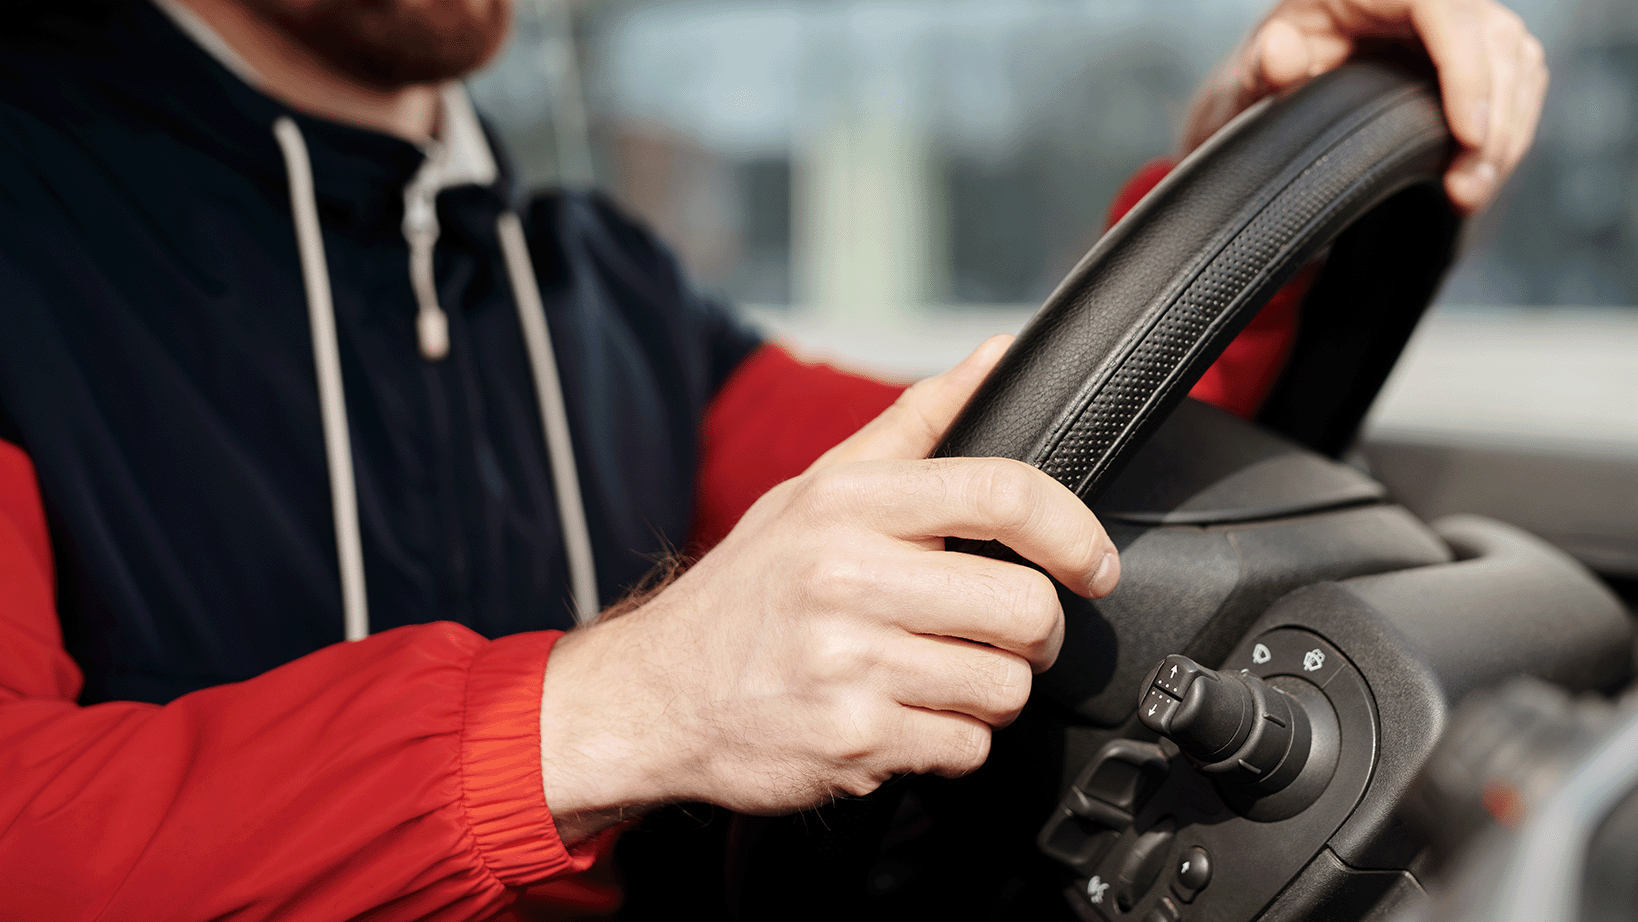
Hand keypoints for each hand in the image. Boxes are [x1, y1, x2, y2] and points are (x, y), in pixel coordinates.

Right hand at [537, 336, 1120, 839]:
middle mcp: (846, 577)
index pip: (1002, 494)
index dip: (1074, 531)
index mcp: (847, 503)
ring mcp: (849, 663)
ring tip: (939, 675)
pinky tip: (905, 717)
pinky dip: (951, 741)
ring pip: (1004, 686)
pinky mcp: (852, 739)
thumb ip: (918, 423)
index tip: (1094, 563)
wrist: (654, 694)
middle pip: (1024, 607)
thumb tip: (997, 354)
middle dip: (1036, 632)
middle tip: (1004, 633)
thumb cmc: (749, 589)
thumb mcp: (818, 488)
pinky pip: (965, 747)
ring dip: (991, 691)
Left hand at [1183, 0, 1546, 212]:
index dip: (1466, 70)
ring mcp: (1456, 18)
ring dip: (1506, 133)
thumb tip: (1278, 51)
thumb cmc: (1269, 73)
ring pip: (1516, 61)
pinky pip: (1516, 79)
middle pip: (1493, 37)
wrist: (1279, 82)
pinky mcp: (1476, 48)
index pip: (1443, 8)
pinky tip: (1482, 172)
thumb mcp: (1255, 72)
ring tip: (1470, 191)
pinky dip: (1509, 130)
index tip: (1467, 134)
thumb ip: (1265, 65)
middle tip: (1466, 187)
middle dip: (1493, 119)